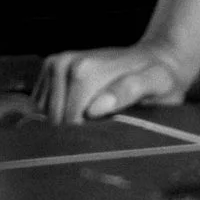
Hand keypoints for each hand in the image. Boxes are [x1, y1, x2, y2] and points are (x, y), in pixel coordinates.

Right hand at [32, 41, 191, 124]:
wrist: (154, 57)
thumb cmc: (158, 76)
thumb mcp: (155, 83)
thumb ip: (128, 91)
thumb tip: (94, 109)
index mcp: (85, 71)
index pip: (67, 121)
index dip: (83, 139)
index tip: (103, 143)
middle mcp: (65, 64)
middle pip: (53, 118)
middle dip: (72, 133)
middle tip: (102, 133)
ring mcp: (56, 64)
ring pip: (43, 113)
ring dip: (63, 125)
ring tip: (92, 123)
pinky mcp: (51, 68)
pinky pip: (40, 104)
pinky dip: (55, 114)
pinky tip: (80, 114)